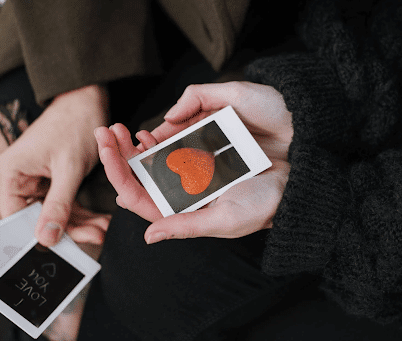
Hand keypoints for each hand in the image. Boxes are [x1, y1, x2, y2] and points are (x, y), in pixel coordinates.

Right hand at [0, 85, 110, 246]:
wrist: (87, 101)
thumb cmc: (74, 125)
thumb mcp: (69, 168)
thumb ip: (58, 204)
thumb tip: (46, 239)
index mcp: (9, 173)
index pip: (17, 218)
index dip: (40, 234)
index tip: (66, 248)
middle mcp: (16, 178)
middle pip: (37, 218)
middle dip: (69, 228)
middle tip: (97, 235)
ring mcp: (33, 180)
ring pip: (54, 213)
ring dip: (79, 222)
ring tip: (103, 227)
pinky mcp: (50, 180)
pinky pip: (63, 203)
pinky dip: (81, 211)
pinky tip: (99, 218)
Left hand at [95, 81, 291, 243]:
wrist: (297, 177)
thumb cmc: (265, 203)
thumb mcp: (226, 219)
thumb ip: (186, 225)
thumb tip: (148, 236)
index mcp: (184, 210)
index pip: (141, 196)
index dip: (120, 175)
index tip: (107, 152)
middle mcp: (183, 192)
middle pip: (141, 175)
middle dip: (119, 155)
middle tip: (104, 132)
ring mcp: (192, 171)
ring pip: (153, 159)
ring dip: (135, 145)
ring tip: (121, 130)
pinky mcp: (204, 154)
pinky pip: (175, 145)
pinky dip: (161, 137)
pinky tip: (152, 131)